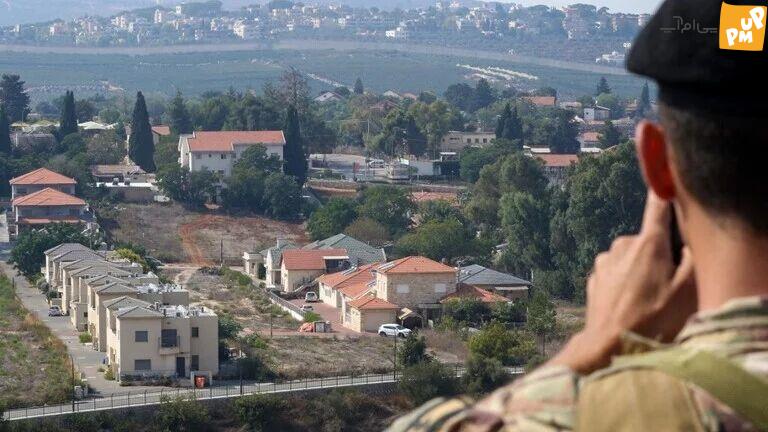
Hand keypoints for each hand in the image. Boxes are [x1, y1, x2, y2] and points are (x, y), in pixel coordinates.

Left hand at [550, 192, 696, 373]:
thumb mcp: (687, 292)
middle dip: (659, 258)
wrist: (608, 347)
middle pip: (648, 241)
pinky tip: (630, 306)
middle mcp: (621, 246)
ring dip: (640, 273)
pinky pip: (616, 274)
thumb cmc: (652, 321)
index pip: (657, 208)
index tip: (664, 176)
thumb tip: (689, 244)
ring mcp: (604, 262)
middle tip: (667, 288)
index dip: (663, 192)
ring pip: (630, 259)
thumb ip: (693, 261)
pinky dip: (624, 285)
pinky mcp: (594, 279)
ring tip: (648, 302)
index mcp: (647, 244)